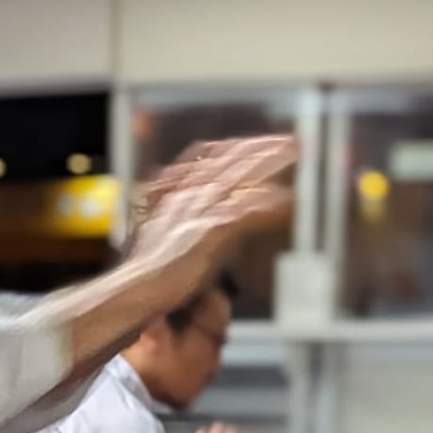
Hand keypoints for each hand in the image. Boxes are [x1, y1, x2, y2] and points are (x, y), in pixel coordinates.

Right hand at [128, 136, 296, 304]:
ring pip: (240, 178)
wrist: (135, 291)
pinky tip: (290, 204)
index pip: (206, 158)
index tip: (256, 144)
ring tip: (297, 157)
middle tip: (289, 141)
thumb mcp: (161, 238)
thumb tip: (194, 224)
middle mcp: (186, 195)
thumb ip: (178, 222)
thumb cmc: (148, 275)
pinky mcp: (210, 231)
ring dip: (271, 164)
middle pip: (229, 161)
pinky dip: (270, 206)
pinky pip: (247, 211)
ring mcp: (198, 211)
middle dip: (261, 148)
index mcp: (174, 194)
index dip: (233, 148)